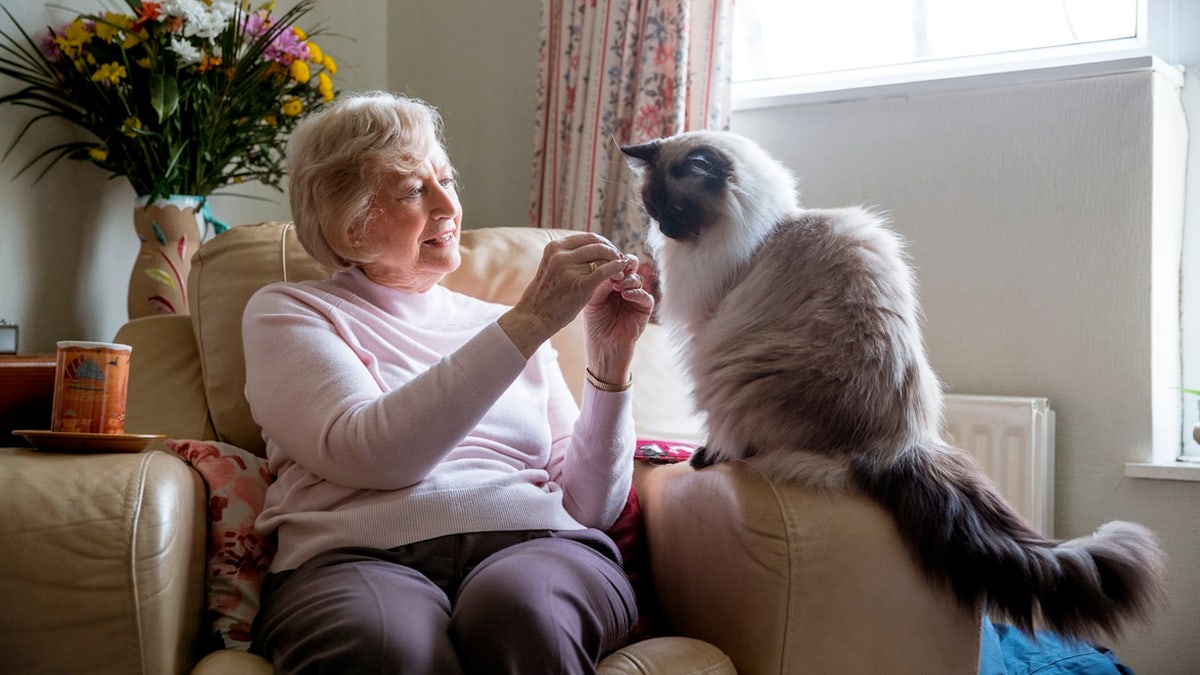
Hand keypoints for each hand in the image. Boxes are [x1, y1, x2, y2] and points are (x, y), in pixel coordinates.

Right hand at [498, 232, 636, 357]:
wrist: (534, 317)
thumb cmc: (545, 296)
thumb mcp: (551, 268)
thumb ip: (568, 257)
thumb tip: (592, 251)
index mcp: (554, 247)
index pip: (587, 237)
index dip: (603, 243)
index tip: (611, 252)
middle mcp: (560, 254)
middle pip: (596, 243)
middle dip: (612, 250)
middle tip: (619, 259)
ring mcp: (569, 268)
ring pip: (602, 254)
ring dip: (616, 260)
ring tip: (621, 269)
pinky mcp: (580, 284)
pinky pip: (604, 271)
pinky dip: (616, 268)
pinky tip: (621, 273)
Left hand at [582, 252, 653, 384]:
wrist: (603, 351)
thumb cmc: (595, 328)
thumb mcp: (592, 302)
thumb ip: (599, 283)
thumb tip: (608, 265)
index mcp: (610, 284)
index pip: (614, 265)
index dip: (612, 260)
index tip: (605, 259)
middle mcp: (623, 288)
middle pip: (630, 267)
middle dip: (624, 264)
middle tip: (617, 265)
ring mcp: (635, 298)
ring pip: (638, 279)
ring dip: (628, 280)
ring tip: (617, 286)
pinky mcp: (644, 310)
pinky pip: (646, 296)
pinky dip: (636, 293)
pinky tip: (625, 295)